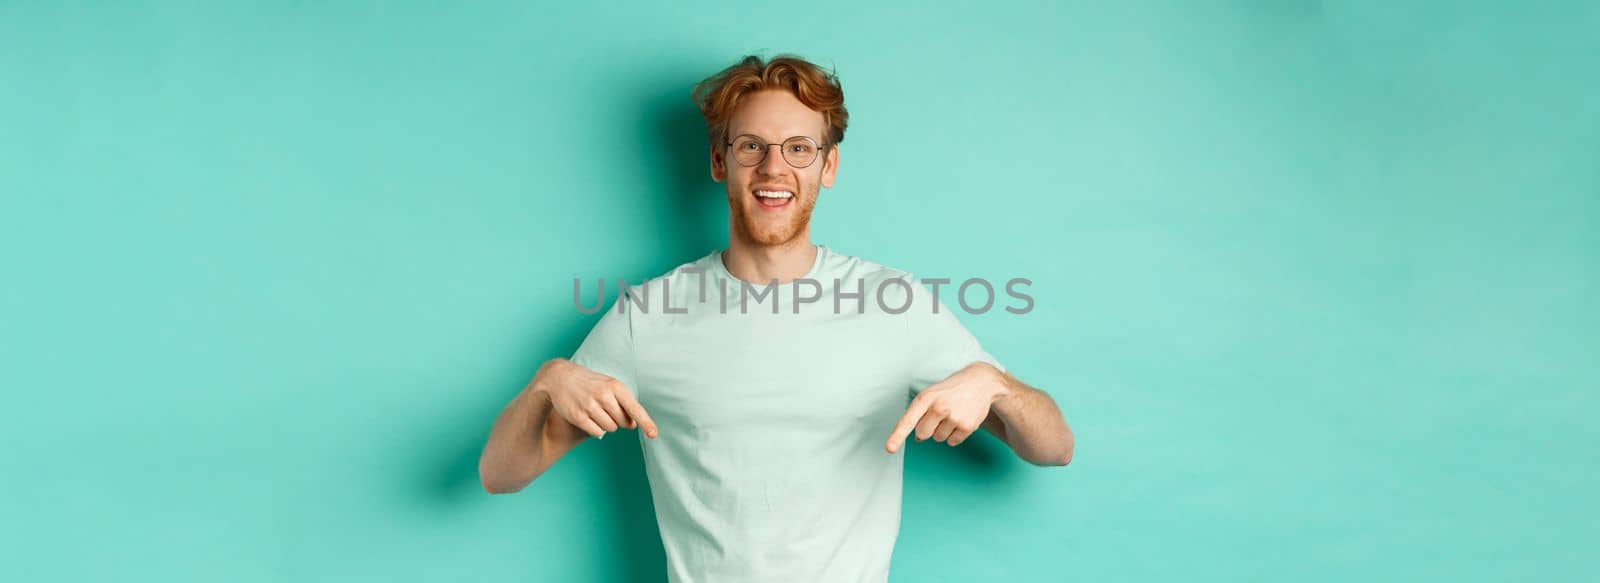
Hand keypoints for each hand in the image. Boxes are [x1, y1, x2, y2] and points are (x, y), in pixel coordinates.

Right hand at [532, 359, 657, 439]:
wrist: (559, 377)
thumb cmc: (590, 383)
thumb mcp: (609, 385)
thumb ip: (624, 404)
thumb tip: (633, 425)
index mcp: (615, 386)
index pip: (635, 408)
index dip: (646, 423)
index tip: (654, 434)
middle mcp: (604, 396)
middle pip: (623, 422)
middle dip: (619, 420)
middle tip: (606, 409)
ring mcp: (590, 406)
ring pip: (610, 428)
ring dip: (606, 425)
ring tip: (596, 411)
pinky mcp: (578, 416)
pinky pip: (596, 433)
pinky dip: (596, 430)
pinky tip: (589, 418)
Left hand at [885, 362, 1009, 452]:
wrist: (980, 382)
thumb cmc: (950, 390)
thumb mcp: (931, 394)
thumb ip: (920, 414)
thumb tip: (918, 438)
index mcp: (926, 398)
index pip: (908, 420)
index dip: (897, 436)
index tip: (889, 449)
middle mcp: (939, 407)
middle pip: (923, 434)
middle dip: (927, 429)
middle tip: (939, 414)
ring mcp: (954, 417)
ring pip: (938, 439)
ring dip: (943, 430)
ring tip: (953, 413)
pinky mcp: (967, 426)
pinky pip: (952, 442)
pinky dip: (955, 435)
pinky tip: (961, 419)